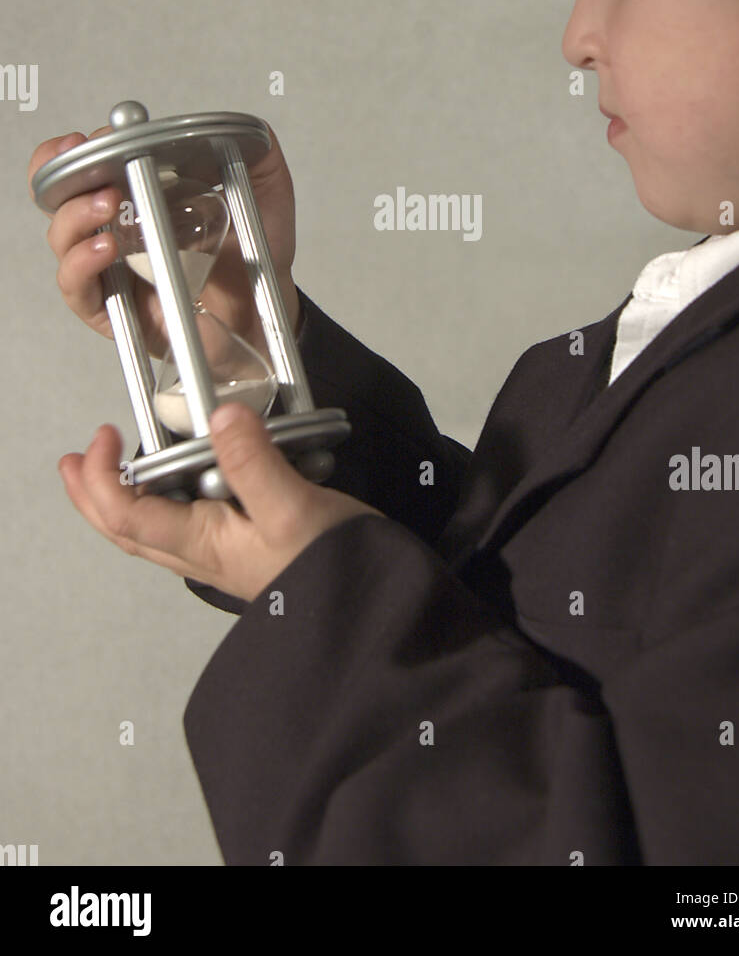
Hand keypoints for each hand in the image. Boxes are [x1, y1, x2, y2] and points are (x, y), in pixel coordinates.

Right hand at [28, 118, 300, 358]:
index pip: (78, 165)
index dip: (67, 151)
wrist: (263, 307)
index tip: (83, 140)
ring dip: (77, 216)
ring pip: (62, 238)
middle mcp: (112, 226)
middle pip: (56, 197)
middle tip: (98, 171)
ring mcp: (107, 266)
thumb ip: (260, 154)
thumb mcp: (264, 193)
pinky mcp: (110, 308)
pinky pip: (77, 288)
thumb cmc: (251, 252)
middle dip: (64, 175)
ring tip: (108, 204)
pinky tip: (106, 248)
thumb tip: (251, 128)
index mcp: (135, 193)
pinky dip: (82, 265)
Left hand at [57, 401, 381, 603]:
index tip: (104, 436)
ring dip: (125, 497)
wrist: (370, 611)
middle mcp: (203, 551)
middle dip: (93, 495)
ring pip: (153, 529)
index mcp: (202, 542)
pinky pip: (187, 524)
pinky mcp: (247, 546)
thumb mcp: (293, 506)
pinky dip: (167, 500)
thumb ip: (253, 462)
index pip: (126, 513)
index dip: (102, 476)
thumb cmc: (333, 570)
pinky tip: (185, 480)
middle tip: (78, 459)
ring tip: (118, 465)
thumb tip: (221, 417)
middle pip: (126, 528)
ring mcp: (223, 552)